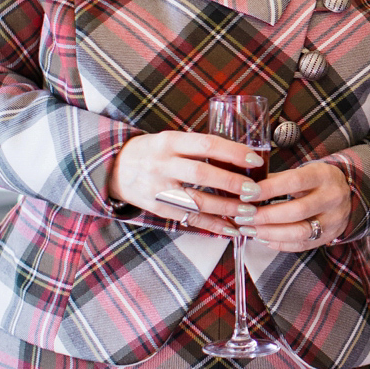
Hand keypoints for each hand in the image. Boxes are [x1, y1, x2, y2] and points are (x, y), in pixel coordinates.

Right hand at [108, 130, 266, 233]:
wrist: (114, 168)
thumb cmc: (154, 151)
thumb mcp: (171, 139)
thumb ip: (199, 147)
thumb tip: (242, 157)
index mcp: (169, 141)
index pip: (206, 144)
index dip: (232, 152)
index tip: (255, 159)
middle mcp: (162, 164)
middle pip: (201, 174)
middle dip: (231, 183)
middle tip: (255, 190)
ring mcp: (158, 188)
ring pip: (196, 200)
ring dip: (226, 208)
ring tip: (248, 212)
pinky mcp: (157, 208)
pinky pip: (188, 218)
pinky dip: (212, 225)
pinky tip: (231, 228)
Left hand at [248, 159, 353, 248]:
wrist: (347, 195)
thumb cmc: (316, 181)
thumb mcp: (303, 172)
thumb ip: (277, 179)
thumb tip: (246, 187)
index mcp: (324, 176)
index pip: (294, 182)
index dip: (269, 189)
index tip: (246, 195)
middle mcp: (332, 198)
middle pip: (297, 210)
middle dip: (266, 215)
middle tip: (243, 216)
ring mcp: (333, 220)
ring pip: (299, 232)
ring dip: (270, 233)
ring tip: (249, 230)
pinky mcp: (328, 237)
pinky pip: (301, 245)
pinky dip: (278, 243)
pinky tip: (262, 238)